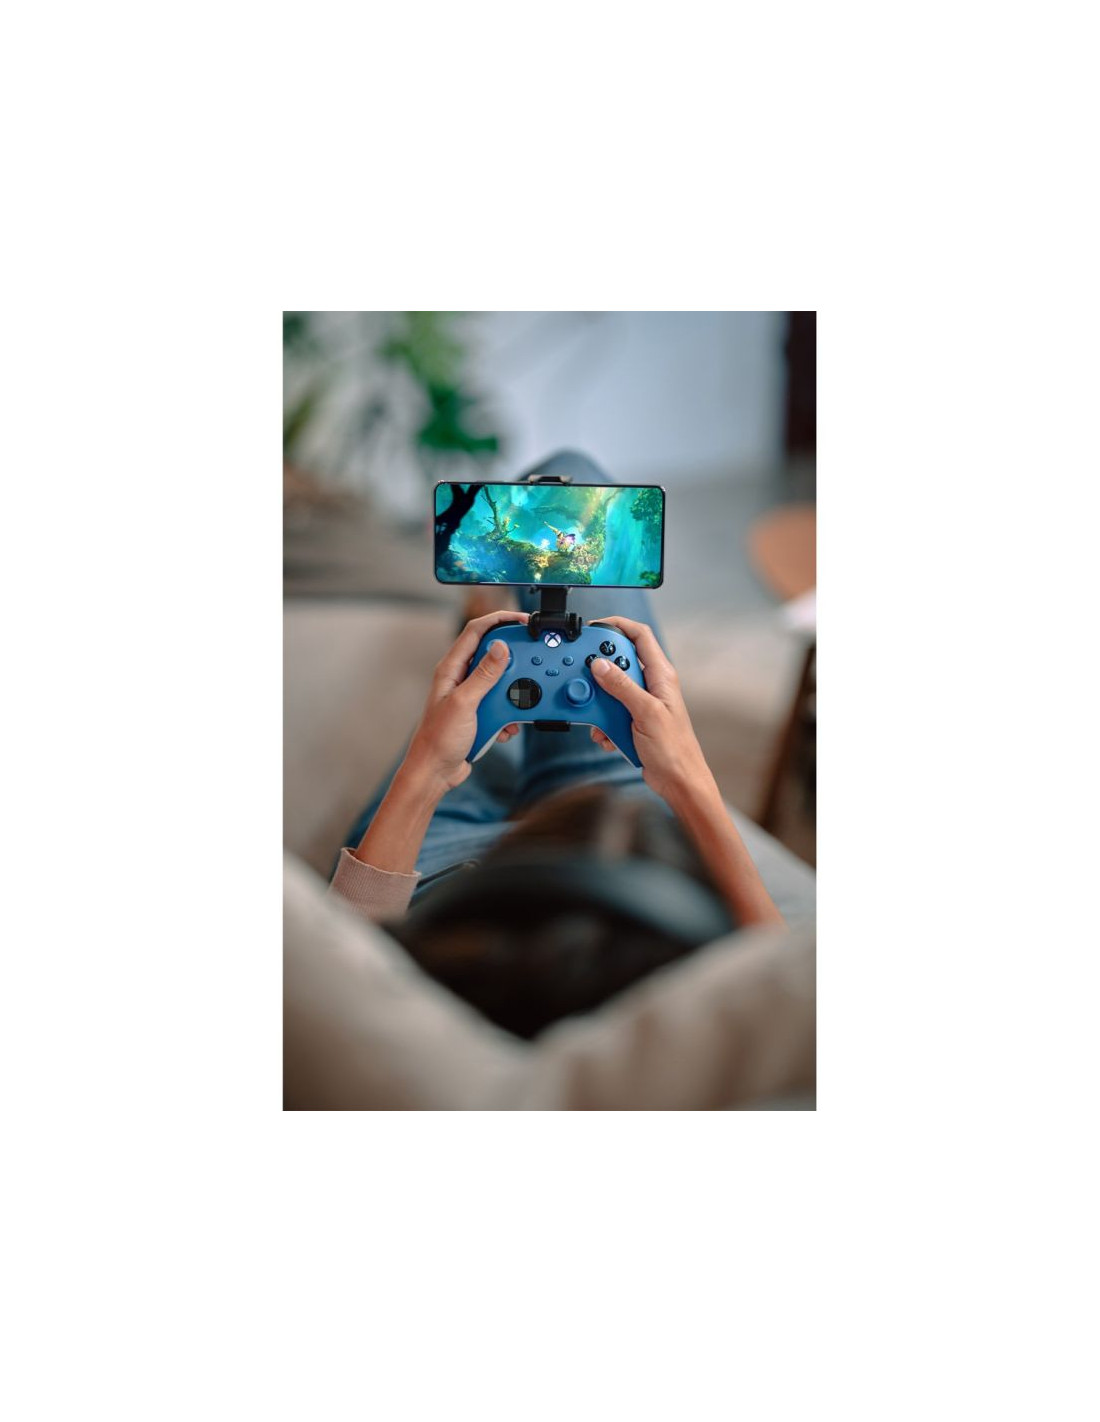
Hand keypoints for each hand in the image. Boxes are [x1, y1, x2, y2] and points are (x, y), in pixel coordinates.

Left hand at [403, 610, 527, 791]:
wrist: (435, 773)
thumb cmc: (438, 740)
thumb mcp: (464, 704)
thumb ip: (484, 675)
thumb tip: (501, 648)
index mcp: (451, 669)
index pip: (476, 631)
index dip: (500, 620)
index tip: (522, 621)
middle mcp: (460, 677)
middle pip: (492, 653)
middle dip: (513, 660)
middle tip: (532, 660)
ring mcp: (470, 695)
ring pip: (500, 681)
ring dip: (513, 693)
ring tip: (519, 703)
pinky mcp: (478, 712)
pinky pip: (501, 704)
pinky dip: (509, 714)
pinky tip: (506, 728)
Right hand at [587, 615, 712, 803]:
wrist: (678, 782)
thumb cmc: (674, 750)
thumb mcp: (645, 713)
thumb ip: (622, 686)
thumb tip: (600, 665)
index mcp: (661, 675)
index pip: (639, 636)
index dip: (618, 625)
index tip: (594, 628)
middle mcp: (651, 685)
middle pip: (618, 663)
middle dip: (600, 674)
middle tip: (587, 681)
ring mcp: (641, 703)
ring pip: (609, 690)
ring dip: (600, 706)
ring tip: (601, 720)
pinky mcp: (632, 720)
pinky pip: (609, 713)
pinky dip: (603, 724)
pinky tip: (607, 737)